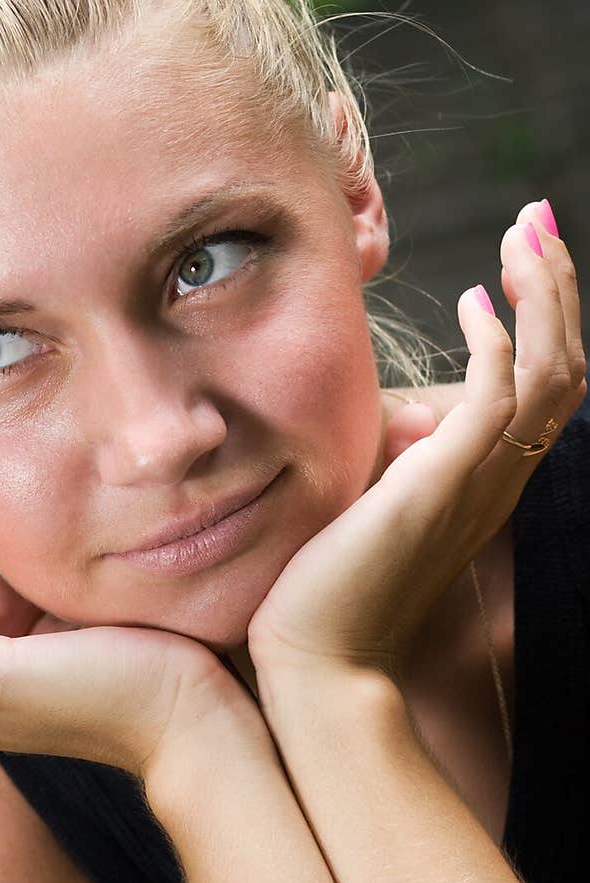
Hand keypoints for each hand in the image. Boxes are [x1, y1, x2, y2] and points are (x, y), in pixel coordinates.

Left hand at [246, 200, 587, 690]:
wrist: (317, 662)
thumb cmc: (330, 591)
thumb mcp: (369, 505)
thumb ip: (395, 458)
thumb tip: (407, 419)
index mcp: (483, 482)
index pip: (543, 387)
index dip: (543, 318)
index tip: (520, 259)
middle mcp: (497, 480)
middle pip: (564, 368)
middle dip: (555, 287)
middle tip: (538, 220)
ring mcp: (477, 482)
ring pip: (550, 373)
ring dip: (543, 295)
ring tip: (524, 234)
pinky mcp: (442, 483)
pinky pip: (499, 396)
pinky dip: (496, 341)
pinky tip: (472, 301)